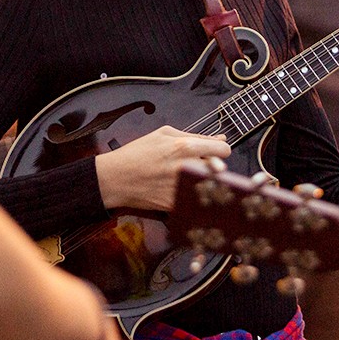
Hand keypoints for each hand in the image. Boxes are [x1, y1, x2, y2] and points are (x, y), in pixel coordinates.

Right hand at [94, 125, 230, 211]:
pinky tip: (180, 190)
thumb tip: (220, 138)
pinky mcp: (175, 204)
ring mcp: (181, 188)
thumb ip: (195, 136)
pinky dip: (192, 195)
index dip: (221, 151)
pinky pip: (195, 199)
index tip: (214, 154)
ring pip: (210, 186)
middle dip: (213, 167)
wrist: (115, 178)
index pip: (223, 150)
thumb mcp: (163, 134)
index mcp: (184, 147)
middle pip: (220, 169)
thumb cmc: (137, 153)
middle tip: (200, 166)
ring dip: (204, 182)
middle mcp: (186, 168)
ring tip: (188, 178)